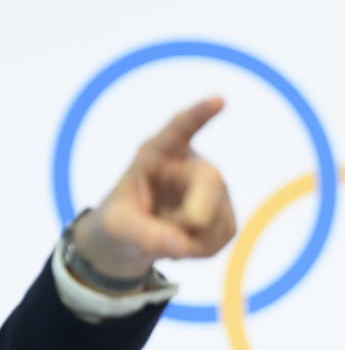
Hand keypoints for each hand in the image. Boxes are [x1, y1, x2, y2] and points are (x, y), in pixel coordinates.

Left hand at [70, 97, 236, 283]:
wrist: (134, 238)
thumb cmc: (120, 221)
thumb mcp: (115, 227)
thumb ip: (142, 233)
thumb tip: (182, 245)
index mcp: (156, 154)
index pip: (179, 129)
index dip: (200, 115)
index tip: (219, 101)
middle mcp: (190, 165)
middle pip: (209, 181)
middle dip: (199, 212)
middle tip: (182, 247)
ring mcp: (213, 189)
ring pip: (218, 216)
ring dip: (193, 240)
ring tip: (166, 240)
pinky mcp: (225, 213)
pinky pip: (225, 233)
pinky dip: (204, 249)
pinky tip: (185, 244)